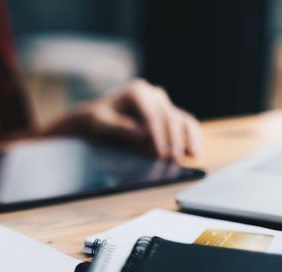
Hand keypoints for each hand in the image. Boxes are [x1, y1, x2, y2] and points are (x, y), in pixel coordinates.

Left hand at [53, 79, 200, 158]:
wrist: (99, 118)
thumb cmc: (98, 120)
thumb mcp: (101, 123)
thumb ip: (120, 127)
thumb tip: (143, 134)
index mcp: (136, 91)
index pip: (152, 115)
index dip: (158, 135)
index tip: (160, 152)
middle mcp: (153, 94)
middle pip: (168, 117)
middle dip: (173, 139)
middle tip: (173, 158)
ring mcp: (162, 103)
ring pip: (181, 119)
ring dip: (187, 138)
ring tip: (190, 156)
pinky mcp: (168, 114)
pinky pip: (185, 124)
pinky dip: (192, 137)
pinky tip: (195, 152)